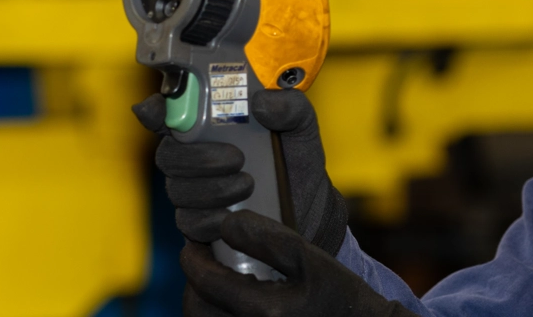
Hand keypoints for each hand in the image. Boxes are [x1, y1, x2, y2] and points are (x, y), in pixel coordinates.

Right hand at [133, 88, 348, 255]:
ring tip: (248, 185)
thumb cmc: (296, 161)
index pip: (168, 112)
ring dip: (212, 189)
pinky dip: (212, 219)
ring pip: (178, 191)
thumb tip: (261, 102)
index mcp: (209, 125)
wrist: (310, 210)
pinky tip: (236, 215)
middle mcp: (193, 157)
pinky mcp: (200, 225)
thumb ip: (289, 106)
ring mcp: (193, 192)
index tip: (157, 110)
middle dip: (198, 158)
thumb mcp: (301, 125)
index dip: (156, 109)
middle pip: (167, 155)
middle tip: (237, 158)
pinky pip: (190, 223)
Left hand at [182, 210, 414, 316]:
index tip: (193, 240)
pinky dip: (216, 313)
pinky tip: (231, 298)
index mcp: (263, 311)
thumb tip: (225, 224)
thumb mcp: (310, 258)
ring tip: (217, 276)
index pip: (204, 282)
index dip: (192, 258)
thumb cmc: (340, 296)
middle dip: (193, 280)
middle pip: (195, 309)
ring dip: (202, 298)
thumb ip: (267, 239)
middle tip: (202, 257)